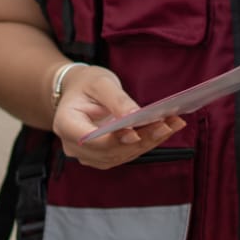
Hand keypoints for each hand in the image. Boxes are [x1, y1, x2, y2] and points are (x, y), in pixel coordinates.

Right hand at [53, 65, 185, 168]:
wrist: (80, 92)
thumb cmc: (87, 84)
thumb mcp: (100, 82)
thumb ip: (116, 100)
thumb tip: (135, 117)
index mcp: (65, 124)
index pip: (90, 139)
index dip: (114, 139)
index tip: (137, 132)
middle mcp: (74, 146)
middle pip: (110, 150)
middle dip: (141, 139)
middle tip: (167, 124)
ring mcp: (89, 155)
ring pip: (122, 155)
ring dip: (149, 142)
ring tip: (173, 124)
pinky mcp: (105, 157)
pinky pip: (127, 153)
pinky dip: (147, 142)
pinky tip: (166, 128)